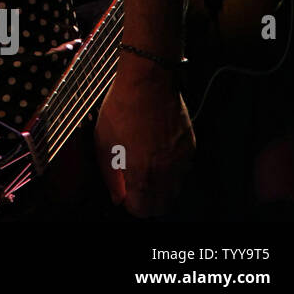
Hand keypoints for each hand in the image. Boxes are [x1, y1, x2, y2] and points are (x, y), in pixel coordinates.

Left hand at [93, 56, 194, 215]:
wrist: (148, 83)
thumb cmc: (122, 108)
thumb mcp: (104, 142)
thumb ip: (110, 174)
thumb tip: (116, 194)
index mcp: (143, 173)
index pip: (142, 210)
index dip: (130, 204)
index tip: (124, 193)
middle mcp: (166, 172)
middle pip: (162, 206)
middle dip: (147, 200)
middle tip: (134, 183)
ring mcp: (181, 161)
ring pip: (175, 190)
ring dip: (160, 186)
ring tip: (145, 165)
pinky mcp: (190, 149)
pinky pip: (183, 170)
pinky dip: (171, 169)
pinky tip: (156, 151)